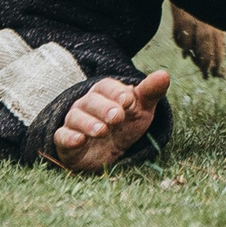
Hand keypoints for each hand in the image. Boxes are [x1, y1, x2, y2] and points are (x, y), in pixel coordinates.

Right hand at [48, 71, 169, 173]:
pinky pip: (61, 136)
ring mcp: (74, 122)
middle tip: (117, 116)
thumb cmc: (124, 124)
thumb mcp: (140, 109)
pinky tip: (79, 140)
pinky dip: (68, 137)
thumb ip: (150, 92)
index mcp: (104, 93)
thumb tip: (164, 75)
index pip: (107, 86)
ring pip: (76, 117)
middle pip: (91, 100)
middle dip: (104, 108)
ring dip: (88, 123)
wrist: (107, 151)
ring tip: (102, 131)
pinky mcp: (65, 142)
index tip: (129, 101)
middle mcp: (87, 104)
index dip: (117, 92)